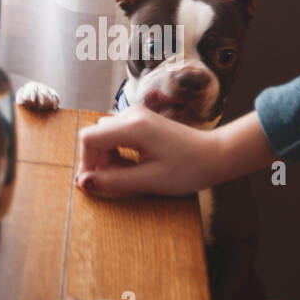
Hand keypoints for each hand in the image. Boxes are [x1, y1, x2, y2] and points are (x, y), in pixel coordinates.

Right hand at [76, 106, 237, 196]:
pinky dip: (117, 151)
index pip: (88, 138)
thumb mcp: (148, 181)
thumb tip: (83, 183)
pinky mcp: (143, 122)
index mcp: (132, 127)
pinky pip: (118, 134)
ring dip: (107, 156)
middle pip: (95, 135)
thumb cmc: (188, 169)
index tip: (93, 184)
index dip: (85, 163)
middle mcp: (131, 115)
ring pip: (105, 135)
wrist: (215, 156)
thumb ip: (113, 181)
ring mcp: (137, 116)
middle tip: (112, 183)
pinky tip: (133, 166)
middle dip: (96, 161)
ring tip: (126, 175)